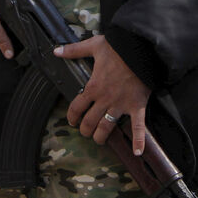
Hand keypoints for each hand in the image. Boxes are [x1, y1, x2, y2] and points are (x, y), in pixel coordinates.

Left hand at [57, 36, 150, 154]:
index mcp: (93, 86)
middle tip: (85, 132)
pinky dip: (138, 140)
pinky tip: (137, 151)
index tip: (72, 121)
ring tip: (99, 140)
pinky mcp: (137, 106)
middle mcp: (105, 99)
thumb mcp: (93, 45)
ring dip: (101, 136)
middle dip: (85, 129)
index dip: (72, 116)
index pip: (77, 107)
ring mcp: (121, 104)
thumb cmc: (118, 47)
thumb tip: (56, 51)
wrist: (141, 49)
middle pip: (90, 121)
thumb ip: (74, 50)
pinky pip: (138, 126)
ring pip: (107, 127)